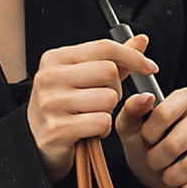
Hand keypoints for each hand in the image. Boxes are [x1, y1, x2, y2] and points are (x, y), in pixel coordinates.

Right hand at [27, 33, 157, 181]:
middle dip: (115, 90)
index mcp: (55, 59)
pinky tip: (89, 132)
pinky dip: (103, 130)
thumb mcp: (84, 80)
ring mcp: (51, 103)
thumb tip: (141, 40)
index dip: (133, 57)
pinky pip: (102, 122)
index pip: (104, 48)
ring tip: (91, 118)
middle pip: (109, 73)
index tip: (150, 67)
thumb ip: (113, 60)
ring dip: (108, 112)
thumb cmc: (64, 111)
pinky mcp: (58, 129)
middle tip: (101, 103)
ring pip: (108, 99)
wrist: (36, 147)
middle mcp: (49, 77)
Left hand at [117, 82, 186, 187]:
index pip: (163, 113)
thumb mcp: (131, 131)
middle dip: (157, 160)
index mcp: (186, 98)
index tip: (147, 140)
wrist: (162, 182)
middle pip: (176, 143)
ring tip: (168, 176)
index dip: (148, 135)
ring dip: (172, 177)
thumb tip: (145, 98)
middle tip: (155, 162)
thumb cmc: (149, 150)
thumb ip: (131, 111)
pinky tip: (184, 185)